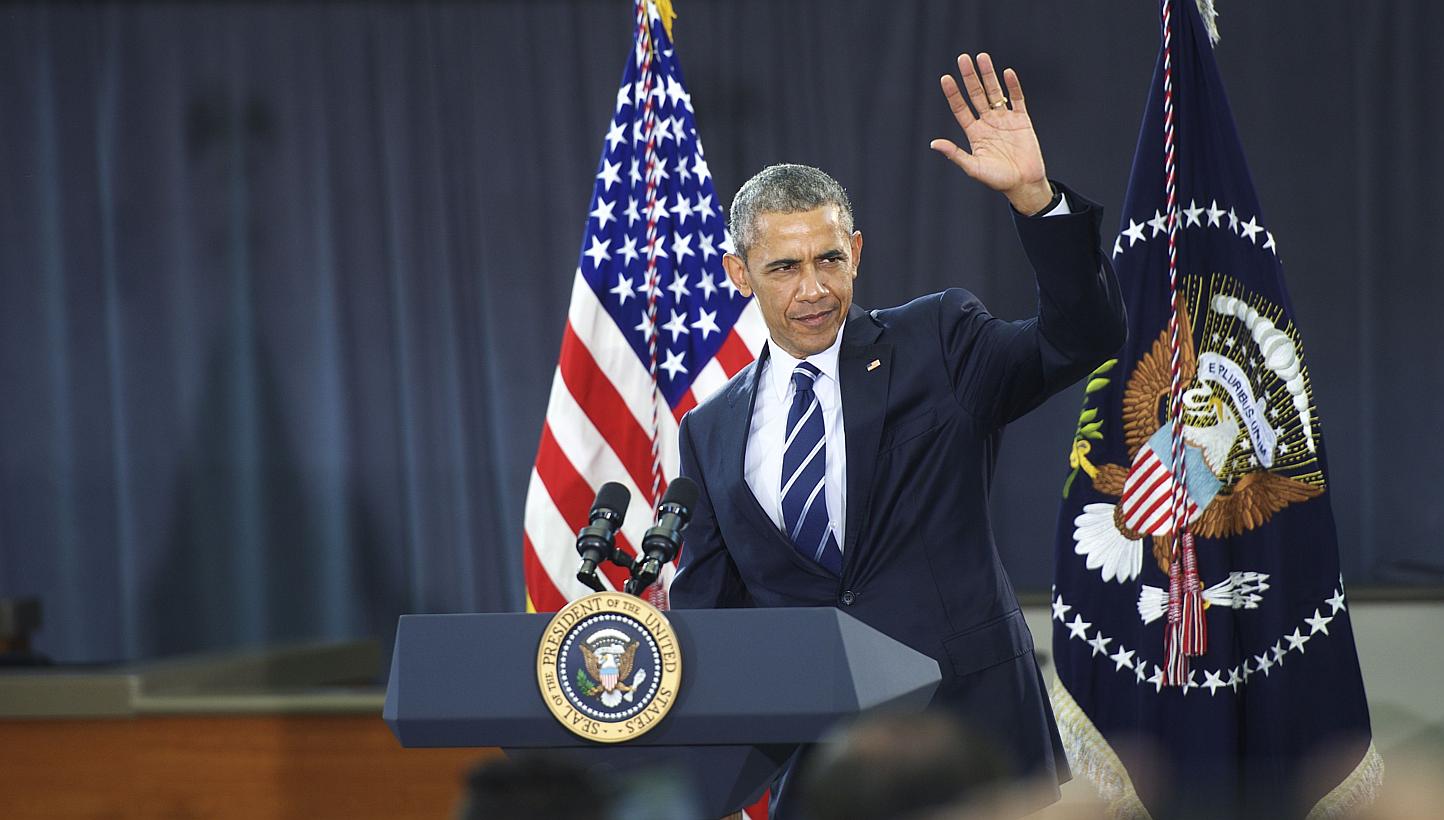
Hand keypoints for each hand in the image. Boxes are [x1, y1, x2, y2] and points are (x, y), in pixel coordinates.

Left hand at [929, 52, 1052, 214]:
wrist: (1024, 184)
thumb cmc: (998, 180)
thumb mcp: (973, 168)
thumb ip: (955, 154)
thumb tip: (933, 144)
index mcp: (974, 133)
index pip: (961, 108)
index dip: (953, 94)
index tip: (945, 78)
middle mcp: (988, 122)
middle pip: (977, 95)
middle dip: (970, 77)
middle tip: (963, 58)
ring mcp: (1005, 119)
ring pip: (995, 92)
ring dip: (989, 75)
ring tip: (982, 58)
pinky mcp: (1022, 120)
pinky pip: (1017, 99)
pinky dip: (1013, 86)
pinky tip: (1007, 73)